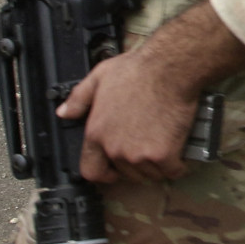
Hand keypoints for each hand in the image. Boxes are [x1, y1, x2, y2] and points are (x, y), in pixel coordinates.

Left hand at [57, 52, 196, 183]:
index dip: (104, 174)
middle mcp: (115, 148)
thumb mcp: (99, 77)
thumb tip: (64, 113)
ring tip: (165, 148)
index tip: (115, 172)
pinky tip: (180, 155)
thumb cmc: (139, 70)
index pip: (91, 170)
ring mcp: (139, 154)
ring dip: (158, 166)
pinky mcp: (164, 155)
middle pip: (127, 173)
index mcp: (97, 133)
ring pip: (150, 174)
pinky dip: (178, 165)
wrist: (170, 69)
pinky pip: (172, 171)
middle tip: (148, 148)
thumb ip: (79, 98)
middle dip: (137, 164)